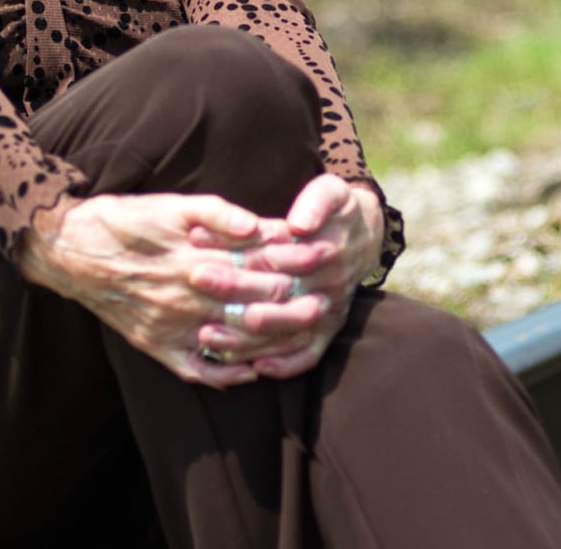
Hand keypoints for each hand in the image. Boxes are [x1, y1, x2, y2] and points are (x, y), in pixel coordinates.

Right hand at [16, 192, 321, 389]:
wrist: (72, 250)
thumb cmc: (126, 221)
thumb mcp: (171, 204)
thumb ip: (217, 213)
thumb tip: (256, 224)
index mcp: (195, 259)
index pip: (258, 267)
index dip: (293, 264)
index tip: (323, 259)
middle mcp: (188, 297)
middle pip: (254, 305)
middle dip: (294, 304)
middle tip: (326, 301)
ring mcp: (173, 327)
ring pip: (234, 341)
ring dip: (272, 340)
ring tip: (304, 335)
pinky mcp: (157, 346)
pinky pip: (199, 370)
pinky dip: (228, 374)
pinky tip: (252, 371)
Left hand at [189, 175, 384, 379]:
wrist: (364, 235)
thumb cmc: (335, 209)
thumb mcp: (330, 192)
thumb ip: (316, 203)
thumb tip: (299, 224)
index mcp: (326, 251)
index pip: (281, 258)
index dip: (244, 256)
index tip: (207, 250)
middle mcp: (328, 287)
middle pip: (278, 296)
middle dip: (234, 291)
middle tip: (197, 281)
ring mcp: (328, 313)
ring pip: (288, 332)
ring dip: (248, 339)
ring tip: (207, 335)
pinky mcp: (328, 332)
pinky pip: (308, 356)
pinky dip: (284, 365)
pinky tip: (254, 368)